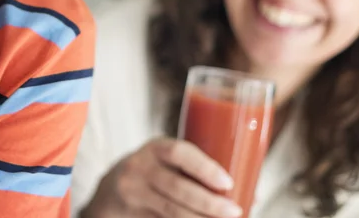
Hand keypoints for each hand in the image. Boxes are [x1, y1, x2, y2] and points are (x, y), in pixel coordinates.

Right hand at [83, 138, 241, 217]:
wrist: (107, 193)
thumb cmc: (152, 175)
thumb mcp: (165, 162)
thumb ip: (194, 172)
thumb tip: (250, 191)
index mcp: (154, 148)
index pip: (178, 153)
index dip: (204, 167)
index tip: (227, 182)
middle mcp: (139, 167)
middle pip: (177, 187)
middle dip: (208, 203)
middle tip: (234, 211)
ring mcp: (132, 193)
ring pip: (170, 211)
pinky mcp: (129, 214)